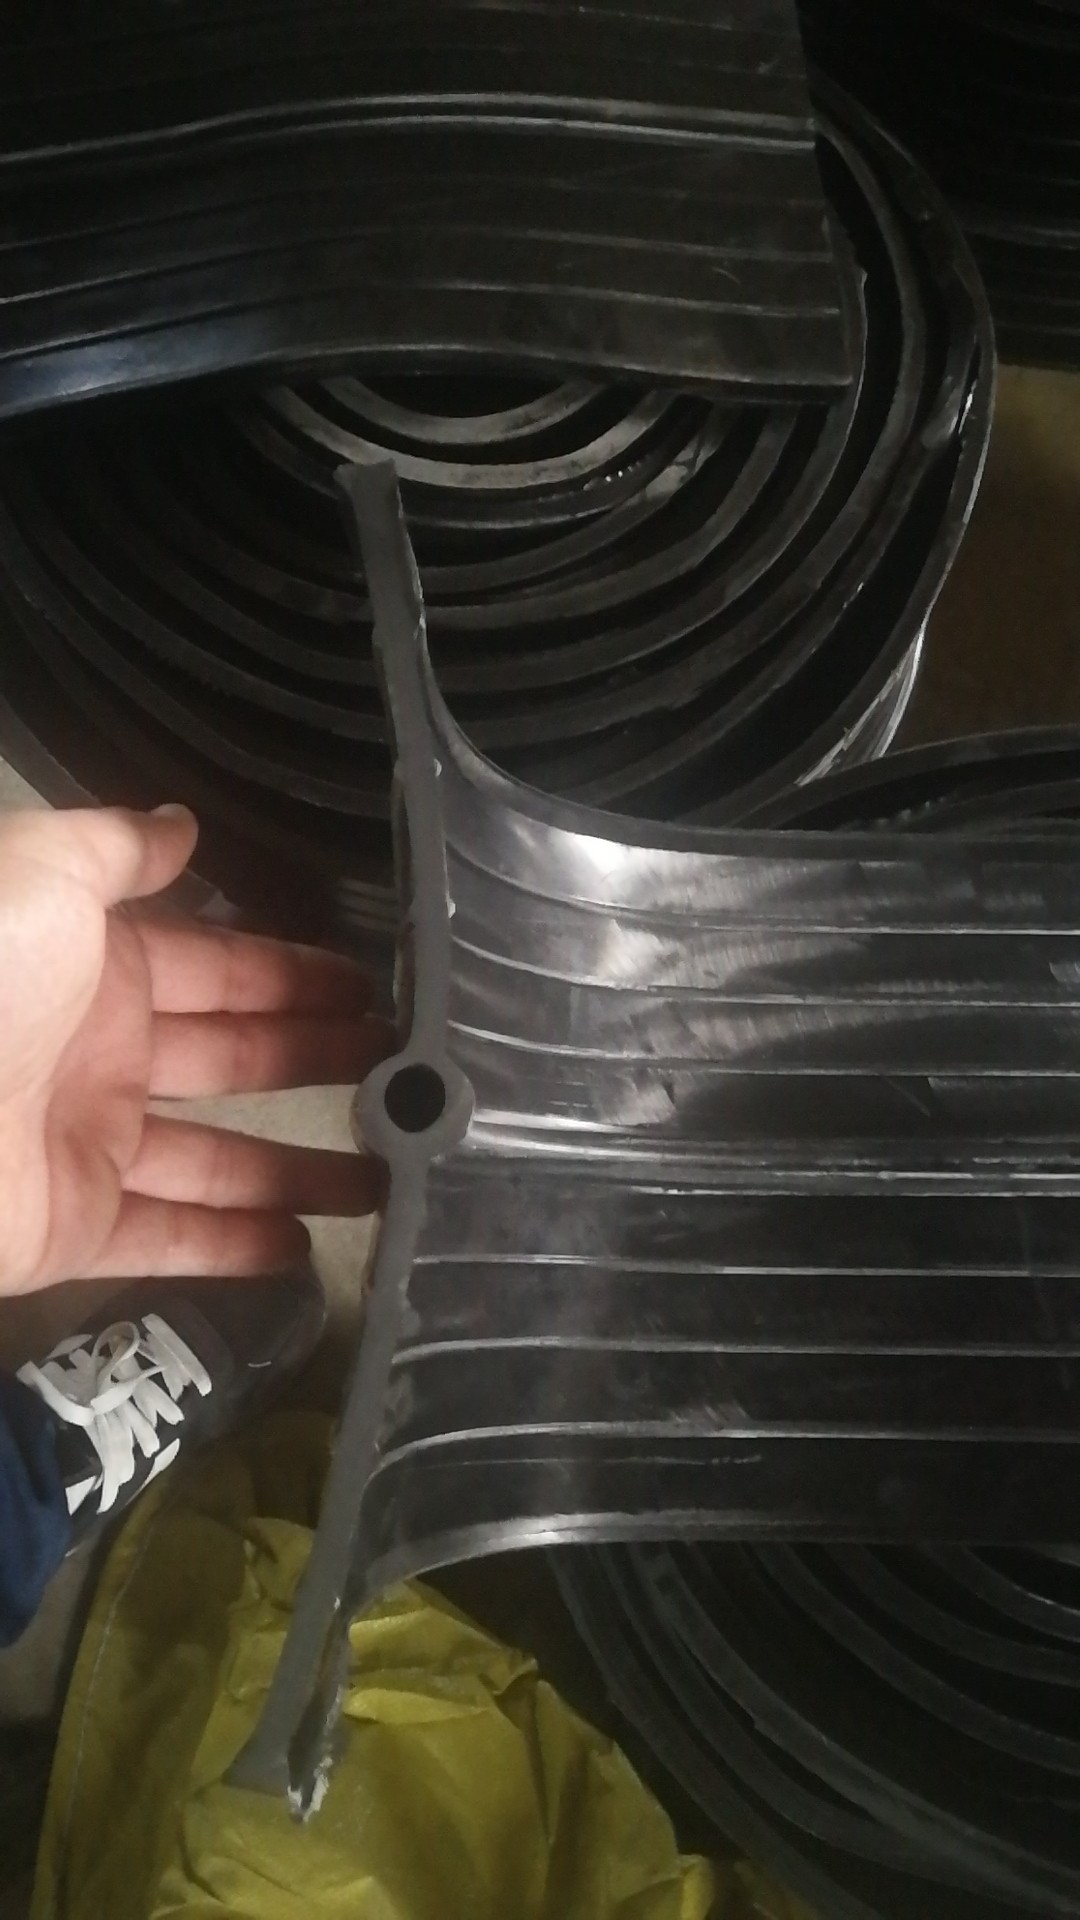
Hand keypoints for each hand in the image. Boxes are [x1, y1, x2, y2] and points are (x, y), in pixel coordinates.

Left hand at [0, 805, 392, 1294]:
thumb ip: (118, 848)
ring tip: (393, 1168)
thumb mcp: (41, 871)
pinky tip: (309, 1247)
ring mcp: (89, 1144)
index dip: (297, 974)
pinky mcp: (74, 1228)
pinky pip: (171, 1239)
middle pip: (235, 1058)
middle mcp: (100, 1051)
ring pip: (220, 1157)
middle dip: (319, 1059)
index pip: (222, 966)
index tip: (372, 985)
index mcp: (95, 963)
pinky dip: (238, 1247)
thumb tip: (182, 822)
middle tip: (407, 1069)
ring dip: (303, 1165)